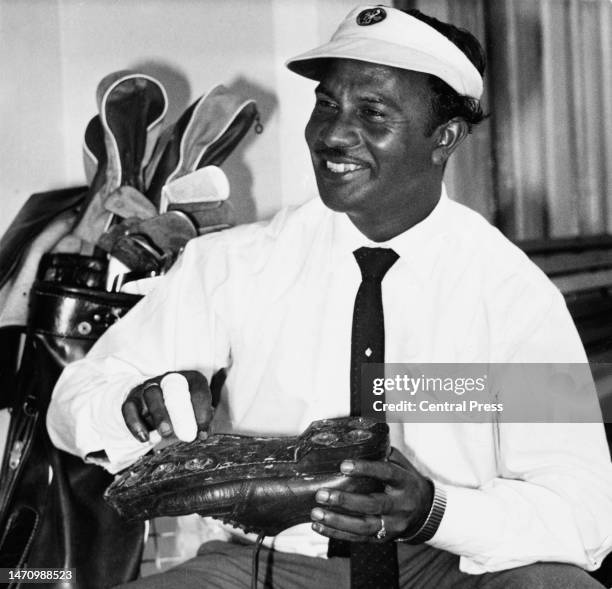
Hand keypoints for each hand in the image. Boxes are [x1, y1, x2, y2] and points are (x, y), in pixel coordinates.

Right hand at [121, 370, 212, 443]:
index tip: (202, 430)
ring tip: (166, 433)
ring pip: (151, 394)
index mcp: (189, 379)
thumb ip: (200, 421)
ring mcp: (148, 387)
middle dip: (178, 409)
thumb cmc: (180, 409)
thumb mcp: (194, 412)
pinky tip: (144, 438)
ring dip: (159, 415)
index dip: (202, 408)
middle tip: (187, 428)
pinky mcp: (132, 400)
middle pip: (172, 388)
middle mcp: (168, 379)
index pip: (198, 387)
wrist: (151, 403)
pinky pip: (129, 408)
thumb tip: (203, 434)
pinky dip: (135, 424)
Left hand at [310, 448, 432, 542]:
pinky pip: (359, 539)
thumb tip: (355, 439)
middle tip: (322, 494)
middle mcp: (400, 505)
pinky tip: (319, 526)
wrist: (426, 512)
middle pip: (373, 505)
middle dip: (345, 501)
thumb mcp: (401, 464)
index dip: (366, 469)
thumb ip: (381, 453)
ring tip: (315, 513)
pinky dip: (337, 533)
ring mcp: (393, 525)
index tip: (343, 465)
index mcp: (404, 482)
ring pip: (364, 527)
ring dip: (336, 521)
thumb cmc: (405, 481)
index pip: (386, 473)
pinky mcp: (384, 538)